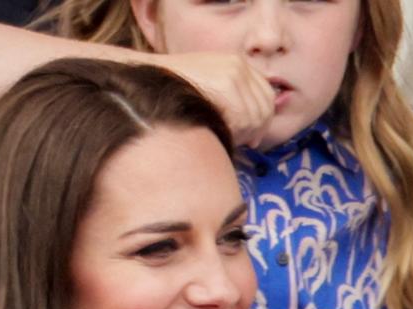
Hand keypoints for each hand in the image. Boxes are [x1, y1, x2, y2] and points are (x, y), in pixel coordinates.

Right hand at [151, 52, 274, 148]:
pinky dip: (235, 132)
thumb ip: (233, 106)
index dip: (263, 120)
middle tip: (237, 140)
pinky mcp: (227, 84)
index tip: (252, 137)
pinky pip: (244, 118)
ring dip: (243, 133)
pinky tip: (217, 132)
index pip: (266, 96)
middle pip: (264, 108)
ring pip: (255, 116)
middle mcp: (239, 66)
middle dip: (254, 130)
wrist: (146, 83)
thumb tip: (256, 138)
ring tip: (222, 135)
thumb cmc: (173, 97)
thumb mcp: (206, 91)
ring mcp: (234, 74)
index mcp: (236, 65)